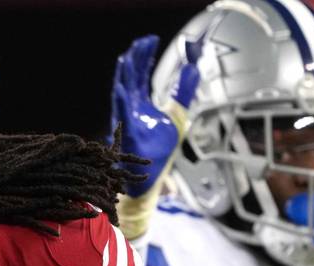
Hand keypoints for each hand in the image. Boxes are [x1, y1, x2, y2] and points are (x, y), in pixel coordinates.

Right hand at [110, 34, 202, 197]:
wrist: (151, 178)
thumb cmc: (159, 151)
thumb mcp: (177, 115)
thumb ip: (183, 92)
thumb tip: (192, 69)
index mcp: (139, 104)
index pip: (139, 74)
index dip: (144, 56)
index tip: (150, 40)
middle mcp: (130, 110)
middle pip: (130, 79)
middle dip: (135, 59)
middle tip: (142, 42)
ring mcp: (126, 122)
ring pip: (122, 94)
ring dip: (124, 77)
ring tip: (127, 58)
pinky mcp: (128, 136)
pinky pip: (122, 117)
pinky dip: (120, 102)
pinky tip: (120, 89)